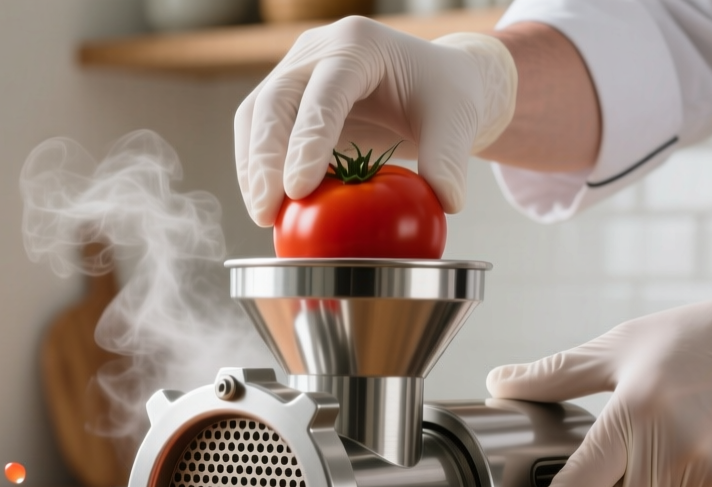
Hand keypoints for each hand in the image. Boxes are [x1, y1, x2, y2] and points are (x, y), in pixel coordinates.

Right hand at [233, 17, 516, 225]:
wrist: (430, 82)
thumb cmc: (443, 95)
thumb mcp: (457, 121)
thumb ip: (449, 159)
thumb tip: (446, 203)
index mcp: (359, 45)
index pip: (325, 92)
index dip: (307, 140)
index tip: (298, 190)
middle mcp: (318, 51)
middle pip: (275, 101)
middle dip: (264, 160)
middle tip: (266, 212)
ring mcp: (296, 72)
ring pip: (256, 116)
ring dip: (253, 168)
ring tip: (263, 215)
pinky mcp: (287, 100)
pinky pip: (259, 132)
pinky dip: (257, 170)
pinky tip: (268, 206)